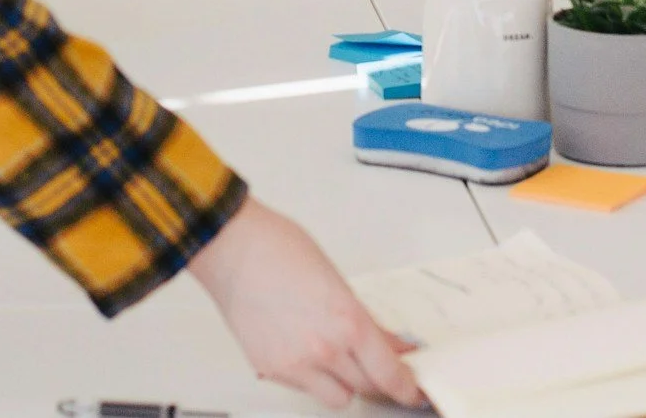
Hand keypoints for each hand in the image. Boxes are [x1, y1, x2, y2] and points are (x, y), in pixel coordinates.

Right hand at [186, 198, 423, 409]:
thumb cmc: (278, 249)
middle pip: (368, 387)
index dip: (407, 388)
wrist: (232, 248)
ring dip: (344, 383)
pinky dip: (311, 376)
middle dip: (377, 377)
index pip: (389, 373)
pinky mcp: (271, 369)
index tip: (413, 390)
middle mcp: (324, 348)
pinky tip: (304, 349)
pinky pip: (305, 388)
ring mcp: (296, 364)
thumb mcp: (336, 279)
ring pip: (338, 397)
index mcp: (348, 320)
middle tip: (378, 365)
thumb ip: (364, 318)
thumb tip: (387, 342)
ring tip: (337, 358)